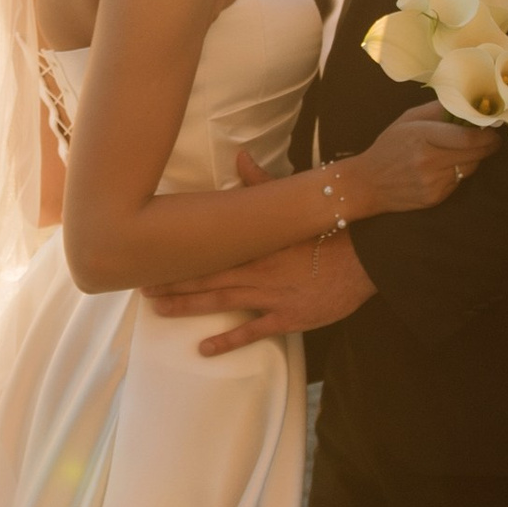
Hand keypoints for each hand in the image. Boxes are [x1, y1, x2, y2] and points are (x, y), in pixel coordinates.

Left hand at [152, 159, 381, 355]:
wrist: (366, 257)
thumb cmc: (330, 230)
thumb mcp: (294, 204)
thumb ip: (262, 185)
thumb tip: (241, 156)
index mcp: (255, 242)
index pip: (208, 248)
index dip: (179, 252)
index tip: (152, 252)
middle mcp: (255, 269)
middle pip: (204, 276)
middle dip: (172, 281)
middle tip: (141, 285)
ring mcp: (269, 295)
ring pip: (218, 301)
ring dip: (187, 305)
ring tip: (158, 308)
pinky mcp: (286, 317)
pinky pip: (251, 331)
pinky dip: (226, 341)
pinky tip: (203, 349)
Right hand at [345, 102, 500, 216]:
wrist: (367, 184)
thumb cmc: (389, 147)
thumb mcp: (408, 120)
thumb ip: (438, 110)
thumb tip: (467, 104)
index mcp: (423, 137)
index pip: (468, 138)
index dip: (487, 134)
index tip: (493, 129)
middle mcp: (429, 162)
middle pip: (475, 154)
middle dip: (488, 145)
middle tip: (490, 138)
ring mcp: (433, 182)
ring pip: (470, 168)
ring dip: (472, 158)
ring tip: (461, 151)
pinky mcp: (435, 198)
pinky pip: (458, 182)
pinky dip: (457, 173)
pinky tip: (443, 167)